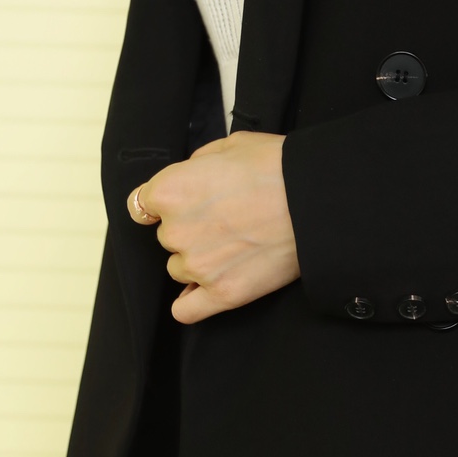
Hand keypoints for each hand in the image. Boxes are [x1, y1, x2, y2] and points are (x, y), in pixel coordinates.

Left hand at [126, 131, 298, 323]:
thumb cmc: (277, 167)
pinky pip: (186, 311)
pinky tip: (208, 291)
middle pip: (167, 239)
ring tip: (236, 248)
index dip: (163, 207)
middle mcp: (175, 231)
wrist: (315, 201)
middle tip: (228, 222)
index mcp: (169, 191)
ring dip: (200, 261)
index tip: (183, 207)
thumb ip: (197, 166)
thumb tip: (193, 178)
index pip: (141, 207)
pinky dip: (193, 302)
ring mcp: (198, 266)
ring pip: (180, 270)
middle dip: (190, 231)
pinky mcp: (223, 294)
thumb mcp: (229, 145)